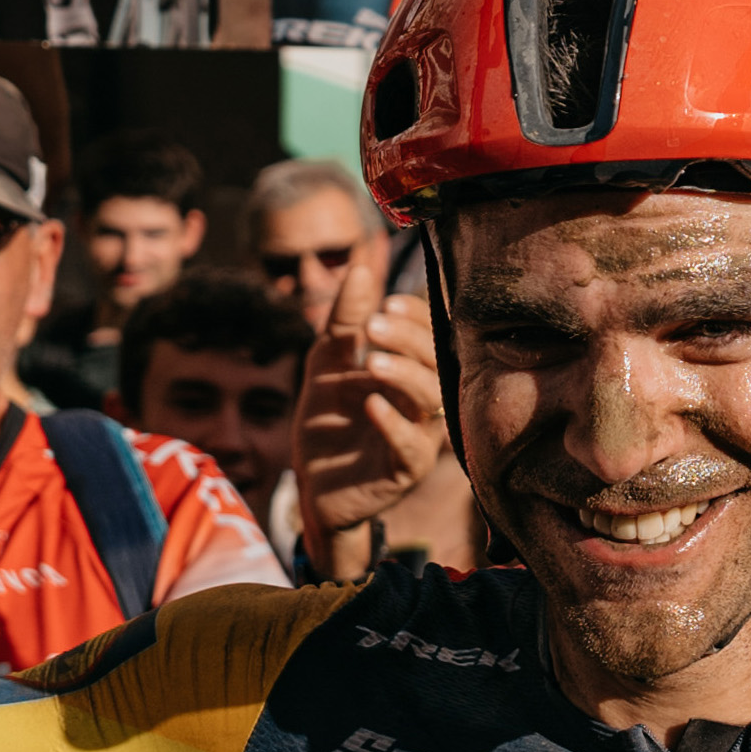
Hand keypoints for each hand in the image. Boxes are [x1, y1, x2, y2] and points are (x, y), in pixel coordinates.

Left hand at [295, 265, 445, 579]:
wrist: (313, 482)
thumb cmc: (329, 419)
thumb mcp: (327, 362)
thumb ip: (344, 321)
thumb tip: (360, 269)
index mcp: (412, 372)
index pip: (433, 336)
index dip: (417, 318)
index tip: (387, 303)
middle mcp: (423, 402)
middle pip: (437, 363)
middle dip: (409, 340)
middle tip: (373, 326)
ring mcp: (419, 436)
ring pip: (431, 401)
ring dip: (404, 377)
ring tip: (371, 363)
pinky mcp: (404, 471)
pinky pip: (412, 447)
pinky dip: (393, 424)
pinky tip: (372, 405)